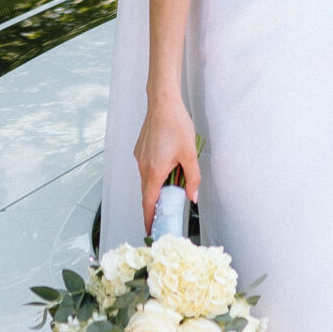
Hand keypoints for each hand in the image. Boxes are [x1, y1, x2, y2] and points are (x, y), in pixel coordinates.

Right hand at [135, 91, 200, 233]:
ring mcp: (139, 157)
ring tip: (174, 183)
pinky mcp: (140, 149)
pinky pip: (146, 168)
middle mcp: (142, 166)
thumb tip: (192, 197)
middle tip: (168, 211)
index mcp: (154, 171)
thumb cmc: (176, 125)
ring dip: (158, 186)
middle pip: (147, 193)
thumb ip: (192, 179)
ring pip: (147, 179)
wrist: (163, 102)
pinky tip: (169, 165)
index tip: (151, 229)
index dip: (150, 218)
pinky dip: (155, 173)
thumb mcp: (190, 154)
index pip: (149, 203)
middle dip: (156, 204)